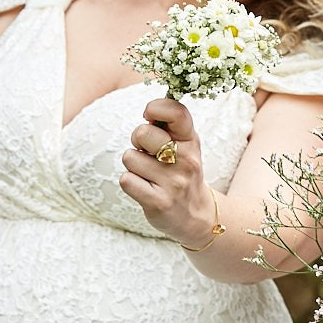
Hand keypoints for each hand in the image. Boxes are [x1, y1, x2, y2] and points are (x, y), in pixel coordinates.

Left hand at [119, 97, 217, 246]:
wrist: (195, 215)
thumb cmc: (181, 171)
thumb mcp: (185, 145)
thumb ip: (169, 125)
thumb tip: (150, 107)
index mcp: (191, 140)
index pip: (175, 111)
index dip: (155, 108)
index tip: (151, 117)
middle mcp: (185, 160)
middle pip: (142, 132)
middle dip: (137, 140)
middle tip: (148, 152)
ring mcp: (173, 182)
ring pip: (130, 157)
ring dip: (133, 165)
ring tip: (148, 174)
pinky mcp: (158, 202)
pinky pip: (126, 180)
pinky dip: (130, 183)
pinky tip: (144, 188)